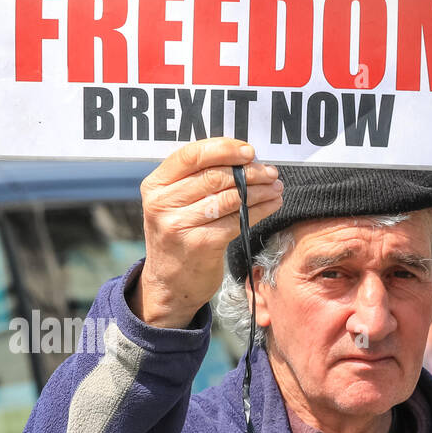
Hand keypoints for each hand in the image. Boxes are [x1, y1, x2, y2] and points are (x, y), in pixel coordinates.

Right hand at [133, 138, 284, 327]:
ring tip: (276, 186)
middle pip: (215, 176)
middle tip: (270, 172)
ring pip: (230, 198)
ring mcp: (179, 225)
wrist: (169, 284)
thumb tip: (242, 157)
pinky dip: (260, 210)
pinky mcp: (200, 244)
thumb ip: (194, 179)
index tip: (249, 151)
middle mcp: (162, 204)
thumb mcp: (172, 204)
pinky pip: (237, 220)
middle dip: (250, 171)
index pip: (191, 155)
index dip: (224, 148)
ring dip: (260, 190)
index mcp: (155, 186)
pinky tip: (272, 204)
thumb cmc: (178, 236)